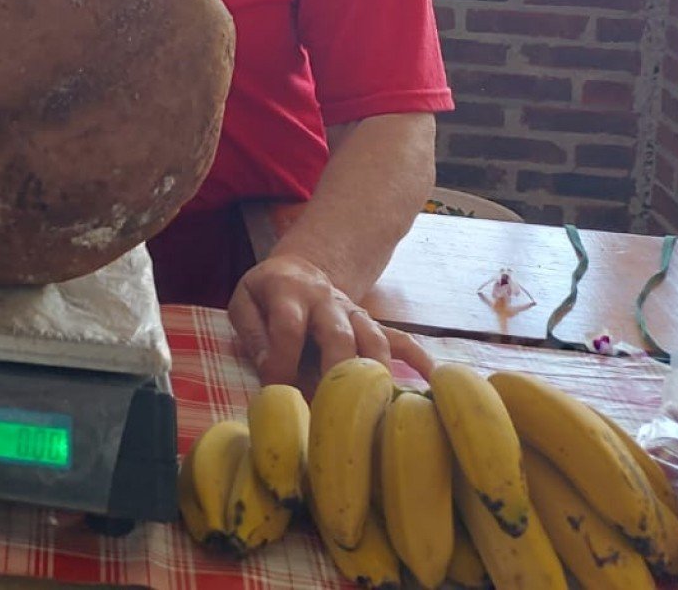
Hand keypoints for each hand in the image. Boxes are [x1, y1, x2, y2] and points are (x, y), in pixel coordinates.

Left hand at [229, 252, 432, 386]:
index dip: (282, 360)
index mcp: (288, 291)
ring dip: (376, 371)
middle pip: (339, 333)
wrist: (301, 270)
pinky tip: (434, 382)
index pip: (288, 326)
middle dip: (338, 370)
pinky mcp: (372, 325)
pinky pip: (401, 340)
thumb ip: (251, 332)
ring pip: (374, 338)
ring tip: (379, 406)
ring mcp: (354, 313)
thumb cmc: (267, 294)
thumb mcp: (243, 302)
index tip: (278, 391)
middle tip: (334, 407)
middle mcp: (327, 301)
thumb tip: (270, 370)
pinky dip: (419, 359)